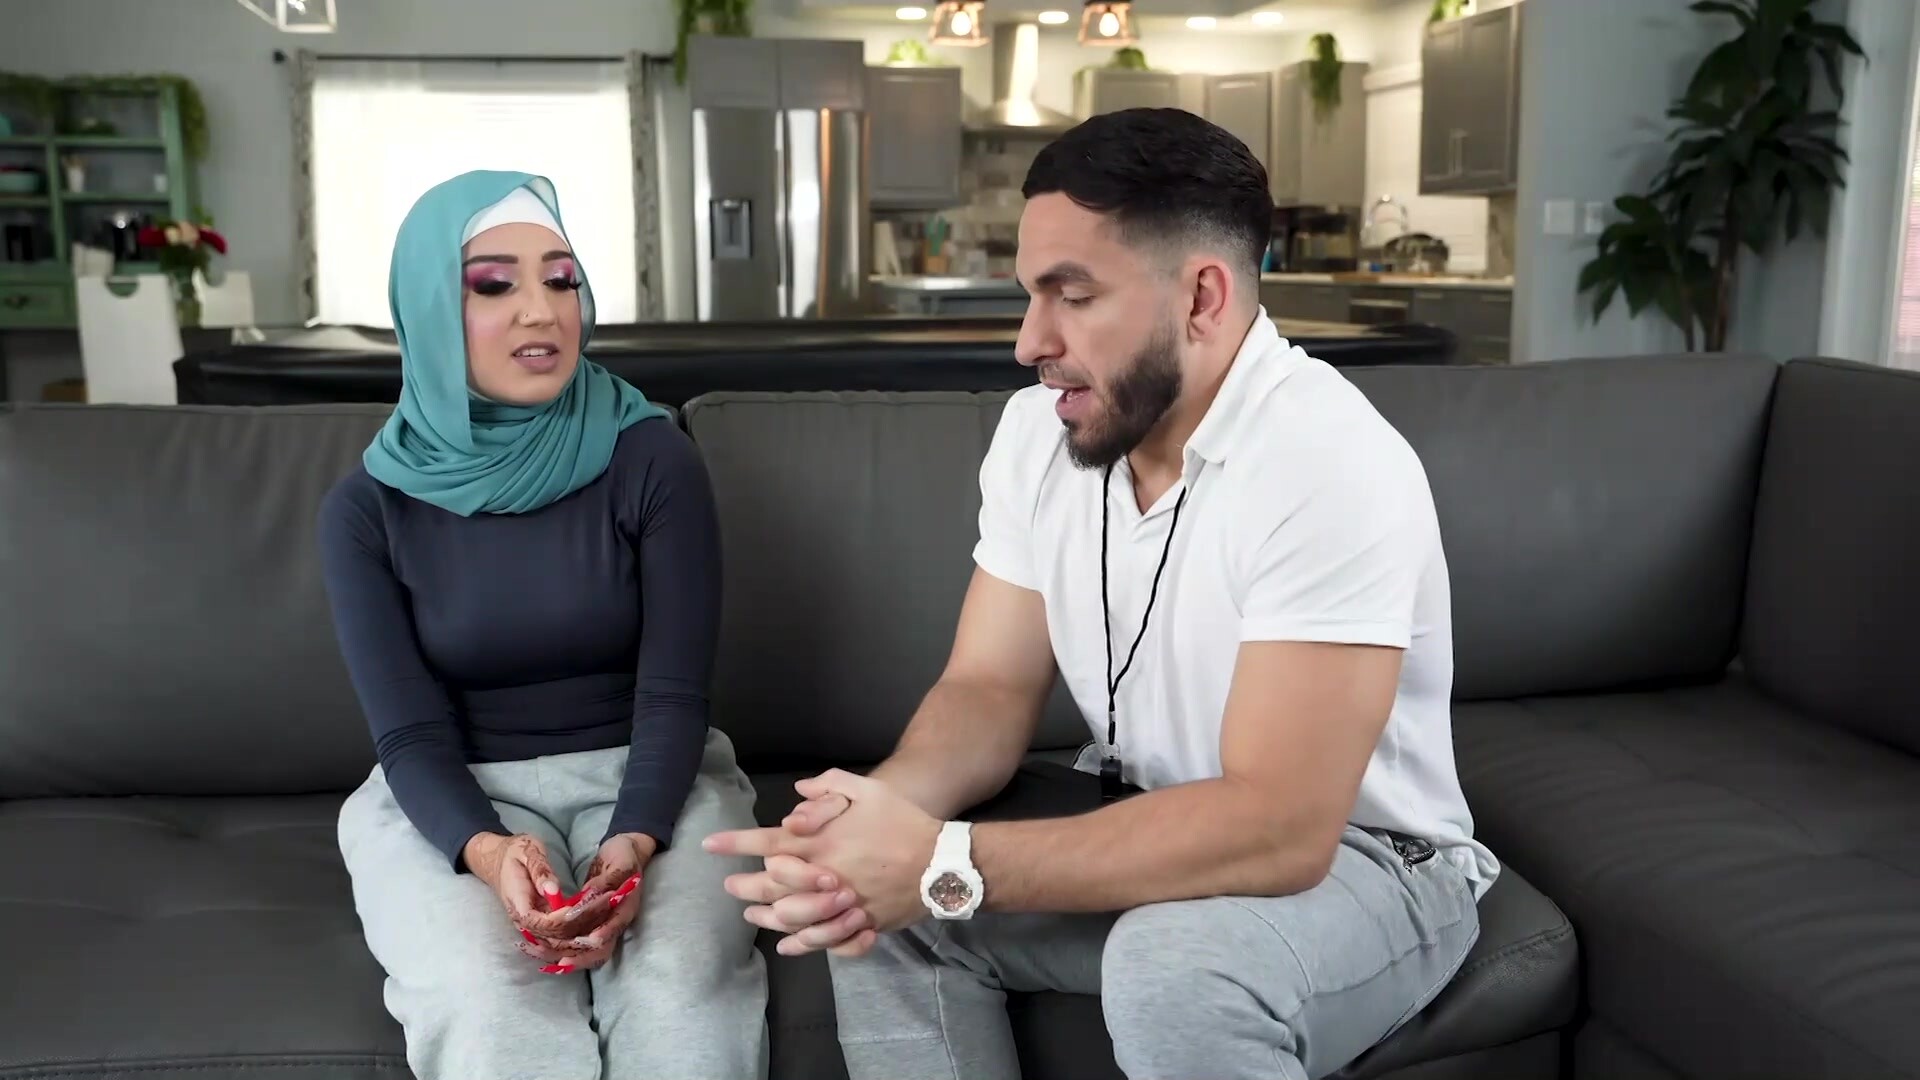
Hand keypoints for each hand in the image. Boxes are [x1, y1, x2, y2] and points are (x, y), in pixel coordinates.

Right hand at [463, 832, 638, 973]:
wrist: (497, 860)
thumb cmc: (514, 852)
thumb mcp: (527, 851)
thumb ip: (540, 871)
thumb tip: (553, 891)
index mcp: (518, 904)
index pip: (544, 923)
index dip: (567, 918)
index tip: (589, 903)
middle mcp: (524, 921)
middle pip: (556, 937)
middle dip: (584, 923)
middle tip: (610, 901)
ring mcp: (532, 925)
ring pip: (560, 942)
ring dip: (586, 931)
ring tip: (610, 908)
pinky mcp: (541, 923)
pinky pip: (560, 936)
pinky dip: (580, 931)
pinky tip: (601, 918)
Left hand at [551, 832, 650, 969]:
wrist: (624, 854)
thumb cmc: (624, 856)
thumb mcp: (621, 863)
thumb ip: (607, 881)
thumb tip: (589, 895)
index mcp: (627, 907)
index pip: (615, 927)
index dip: (602, 934)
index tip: (586, 940)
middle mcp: (615, 922)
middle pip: (600, 950)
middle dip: (578, 957)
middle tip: (557, 961)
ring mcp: (603, 925)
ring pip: (585, 951)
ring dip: (563, 954)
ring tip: (540, 952)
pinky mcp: (590, 924)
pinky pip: (575, 942)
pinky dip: (559, 947)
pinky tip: (540, 947)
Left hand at [706, 770, 940, 956]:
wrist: (942, 863)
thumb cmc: (903, 822)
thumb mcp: (870, 790)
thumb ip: (830, 786)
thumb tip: (797, 791)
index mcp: (822, 842)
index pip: (768, 841)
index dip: (736, 842)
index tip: (710, 844)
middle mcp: (824, 876)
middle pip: (772, 885)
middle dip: (745, 884)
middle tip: (728, 884)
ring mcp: (839, 905)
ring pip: (791, 916)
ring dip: (766, 915)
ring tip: (750, 914)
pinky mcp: (858, 924)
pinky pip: (821, 939)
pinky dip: (800, 943)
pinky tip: (786, 944)